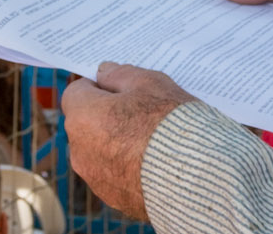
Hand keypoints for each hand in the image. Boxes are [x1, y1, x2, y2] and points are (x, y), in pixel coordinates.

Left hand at [62, 63, 196, 219]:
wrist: (196, 177)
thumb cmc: (171, 124)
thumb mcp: (149, 83)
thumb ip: (120, 75)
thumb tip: (104, 72)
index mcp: (82, 117)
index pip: (76, 93)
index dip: (99, 86)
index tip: (122, 87)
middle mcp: (80, 151)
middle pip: (88, 124)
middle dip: (108, 116)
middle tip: (143, 112)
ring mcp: (96, 180)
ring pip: (101, 152)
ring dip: (118, 144)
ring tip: (154, 141)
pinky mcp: (115, 200)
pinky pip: (116, 176)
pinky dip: (129, 168)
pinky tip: (156, 164)